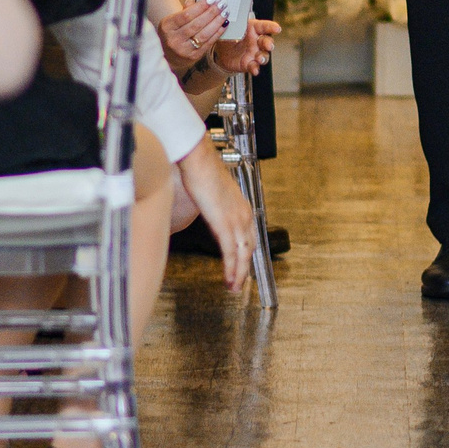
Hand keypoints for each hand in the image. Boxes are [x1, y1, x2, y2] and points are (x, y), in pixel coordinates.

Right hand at [158, 0, 227, 74]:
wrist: (169, 55)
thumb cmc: (174, 32)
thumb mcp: (174, 20)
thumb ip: (186, 10)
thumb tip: (199, 0)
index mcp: (167, 26)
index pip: (186, 15)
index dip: (201, 6)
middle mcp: (174, 39)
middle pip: (197, 24)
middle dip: (212, 12)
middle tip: (222, 3)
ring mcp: (184, 49)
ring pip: (204, 34)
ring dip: (217, 22)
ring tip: (225, 12)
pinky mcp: (194, 56)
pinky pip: (209, 42)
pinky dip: (218, 32)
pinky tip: (224, 24)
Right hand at [174, 142, 258, 290]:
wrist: (199, 161)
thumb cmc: (202, 171)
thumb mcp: (213, 191)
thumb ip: (216, 204)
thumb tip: (211, 208)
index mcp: (242, 206)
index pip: (249, 235)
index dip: (246, 253)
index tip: (242, 265)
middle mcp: (244, 214)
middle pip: (249, 247)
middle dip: (245, 268)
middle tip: (238, 283)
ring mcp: (236, 220)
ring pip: (243, 254)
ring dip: (239, 273)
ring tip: (233, 286)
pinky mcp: (224, 224)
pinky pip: (231, 252)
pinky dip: (231, 267)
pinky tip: (229, 278)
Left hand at [211, 17, 277, 78]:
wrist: (221, 52)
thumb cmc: (228, 37)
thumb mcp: (229, 28)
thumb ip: (232, 24)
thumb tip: (228, 17)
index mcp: (252, 29)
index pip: (263, 26)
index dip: (271, 27)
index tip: (277, 29)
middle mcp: (256, 41)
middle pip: (266, 41)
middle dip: (269, 44)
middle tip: (268, 46)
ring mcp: (254, 53)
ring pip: (264, 55)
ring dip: (263, 57)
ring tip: (259, 58)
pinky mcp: (249, 64)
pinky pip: (254, 66)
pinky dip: (255, 68)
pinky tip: (255, 70)